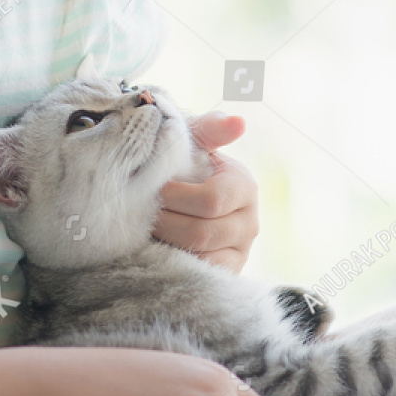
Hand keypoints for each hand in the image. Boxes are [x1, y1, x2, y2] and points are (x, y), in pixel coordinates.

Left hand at [154, 112, 258, 272]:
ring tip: (150, 229)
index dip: (176, 198)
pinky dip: (176, 262)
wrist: (179, 198)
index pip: (211, 200)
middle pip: (202, 232)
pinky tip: (161, 248)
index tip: (156, 190)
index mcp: (243, 186)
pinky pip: (201, 273)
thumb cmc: (184, 168)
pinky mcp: (227, 271)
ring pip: (199, 255)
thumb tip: (238, 122)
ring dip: (168, 242)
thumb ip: (209, 130)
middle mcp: (250, 222)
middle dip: (166, 223)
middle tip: (146, 214)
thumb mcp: (194, 145)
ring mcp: (240, 250)